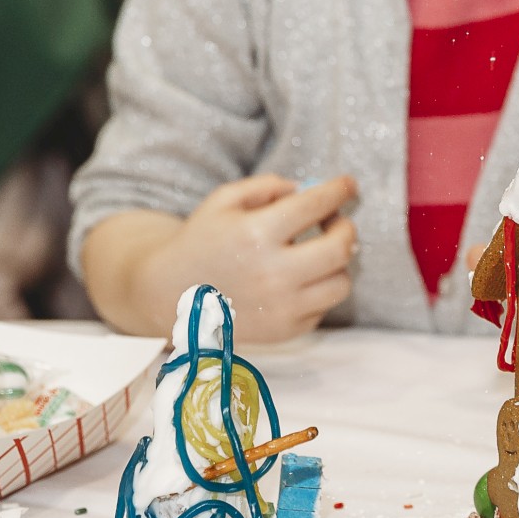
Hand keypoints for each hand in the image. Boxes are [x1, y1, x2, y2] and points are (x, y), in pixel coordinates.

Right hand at [133, 175, 358, 342]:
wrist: (169, 296)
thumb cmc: (201, 241)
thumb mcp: (225, 200)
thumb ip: (269, 186)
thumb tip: (308, 189)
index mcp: (256, 234)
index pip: (317, 204)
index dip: (340, 190)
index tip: (349, 185)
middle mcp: (273, 274)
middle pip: (341, 248)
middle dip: (346, 227)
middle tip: (335, 221)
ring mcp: (280, 308)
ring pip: (341, 283)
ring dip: (338, 263)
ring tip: (320, 251)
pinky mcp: (283, 332)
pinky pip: (323, 308)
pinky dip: (320, 290)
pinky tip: (302, 278)